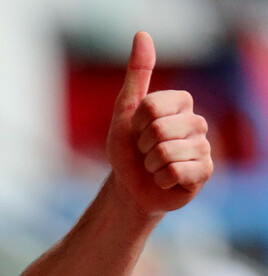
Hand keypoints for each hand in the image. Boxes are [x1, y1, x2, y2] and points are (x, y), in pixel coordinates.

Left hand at [106, 31, 212, 214]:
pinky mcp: (204, 172)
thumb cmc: (128, 150)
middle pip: (158, 129)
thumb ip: (137, 74)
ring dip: (149, 164)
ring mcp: (204, 148)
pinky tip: (164, 179)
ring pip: (165, 152)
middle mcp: (197, 122)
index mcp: (181, 103)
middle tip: (144, 152)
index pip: (152, 106)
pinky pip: (176, 171)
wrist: (130, 188)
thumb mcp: (125, 110)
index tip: (137, 131)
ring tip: (153, 166)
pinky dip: (160, 178)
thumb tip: (142, 34)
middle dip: (141, 146)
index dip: (136, 124)